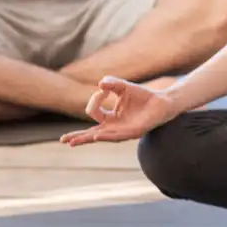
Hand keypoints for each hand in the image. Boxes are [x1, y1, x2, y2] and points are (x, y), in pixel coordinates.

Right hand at [60, 76, 181, 146]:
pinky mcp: (134, 132)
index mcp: (110, 118)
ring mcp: (123, 131)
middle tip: (63, 141)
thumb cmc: (143, 96)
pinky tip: (97, 136)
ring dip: (88, 138)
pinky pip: (118, 135)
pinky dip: (107, 135)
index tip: (103, 90)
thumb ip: (112, 84)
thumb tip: (101, 84)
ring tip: (74, 142)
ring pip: (103, 136)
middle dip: (78, 137)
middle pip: (92, 133)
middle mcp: (114, 127)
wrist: (163, 101)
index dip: (94, 100)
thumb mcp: (123, 87)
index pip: (94, 112)